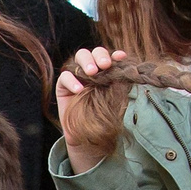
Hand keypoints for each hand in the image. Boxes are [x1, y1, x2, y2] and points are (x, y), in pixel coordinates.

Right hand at [54, 45, 128, 172]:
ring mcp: (76, 76)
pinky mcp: (63, 86)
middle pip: (92, 53)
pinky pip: (64, 77)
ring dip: (86, 62)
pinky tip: (79, 89)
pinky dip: (72, 80)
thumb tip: (128, 70)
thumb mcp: (116, 98)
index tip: (121, 57)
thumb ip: (120, 83)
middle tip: (105, 65)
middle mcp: (91, 71)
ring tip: (92, 73)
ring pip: (78, 58)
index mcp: (105, 71)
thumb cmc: (104, 117)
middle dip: (99, 56)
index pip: (109, 57)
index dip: (114, 55)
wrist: (90, 136)